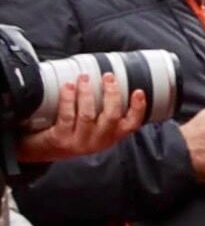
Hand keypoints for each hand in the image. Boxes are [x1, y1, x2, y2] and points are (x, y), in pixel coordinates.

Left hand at [14, 69, 132, 164]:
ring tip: (84, 78)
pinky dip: (68, 99)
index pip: (131, 124)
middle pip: (112, 116)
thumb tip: (111, 80)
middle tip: (108, 76)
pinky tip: (68, 87)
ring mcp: (79, 141)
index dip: (138, 108)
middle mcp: (98, 141)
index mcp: (111, 136)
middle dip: (111, 93)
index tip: (138, 91)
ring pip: (88, 114)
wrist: (45, 149)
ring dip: (87, 93)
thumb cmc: (72, 131)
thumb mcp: (93, 127)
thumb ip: (104, 111)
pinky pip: (67, 116)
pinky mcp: (61, 139)